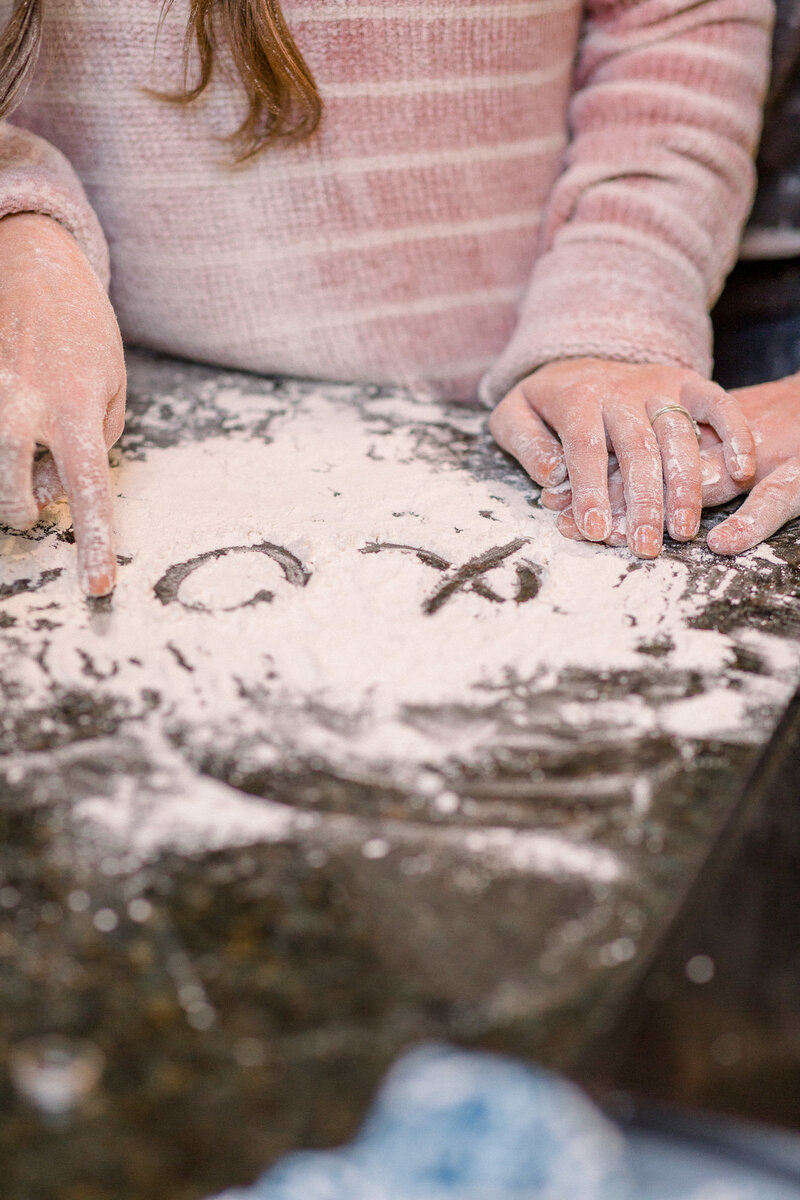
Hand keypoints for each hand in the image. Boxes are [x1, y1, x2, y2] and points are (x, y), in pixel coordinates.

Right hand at [0, 213, 124, 595]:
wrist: (30, 262)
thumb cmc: (83, 327)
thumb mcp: (114, 382)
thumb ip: (98, 439)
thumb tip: (62, 483)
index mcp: (76, 407)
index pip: (88, 492)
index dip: (93, 544)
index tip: (96, 588)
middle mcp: (24, 406)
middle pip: (13, 497)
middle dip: (25, 510)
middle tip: (37, 492)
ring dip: (5, 485)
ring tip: (23, 456)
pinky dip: (2, 452)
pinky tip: (17, 426)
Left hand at [489, 358, 754, 557]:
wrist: (575, 362)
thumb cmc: (543, 404)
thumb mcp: (512, 416)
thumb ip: (525, 444)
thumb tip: (550, 477)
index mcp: (575, 398)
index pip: (585, 448)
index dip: (590, 492)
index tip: (596, 532)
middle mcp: (620, 390)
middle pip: (636, 447)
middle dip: (642, 502)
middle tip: (644, 547)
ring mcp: (657, 385)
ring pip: (677, 434)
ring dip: (684, 485)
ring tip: (683, 531)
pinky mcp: (687, 383)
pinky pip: (717, 404)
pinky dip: (735, 433)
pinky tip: (741, 471)